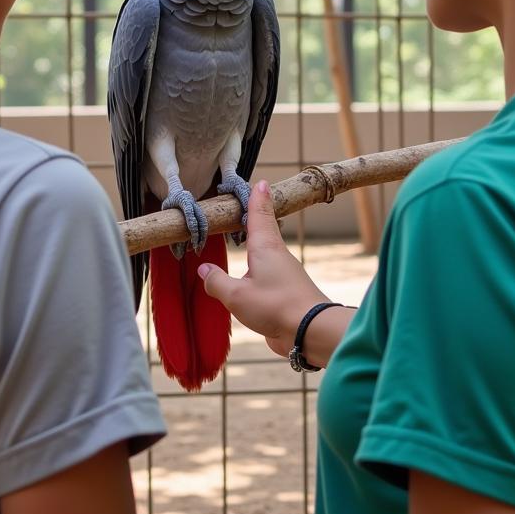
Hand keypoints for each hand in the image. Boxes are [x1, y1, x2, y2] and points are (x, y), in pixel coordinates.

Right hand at [198, 179, 329, 357]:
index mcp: (265, 247)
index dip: (257, 199)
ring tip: (248, 236)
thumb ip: (217, 282)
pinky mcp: (287, 291)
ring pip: (269, 251)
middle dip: (259, 216)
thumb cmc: (274, 306)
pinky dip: (259, 266)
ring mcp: (284, 273)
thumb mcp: (236, 295)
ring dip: (259, 241)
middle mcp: (277, 255)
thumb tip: (204, 269)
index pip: (258, 216)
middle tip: (253, 202)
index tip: (260, 182)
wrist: (310, 330)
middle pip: (266, 229)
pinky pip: (269, 272)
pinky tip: (253, 274)